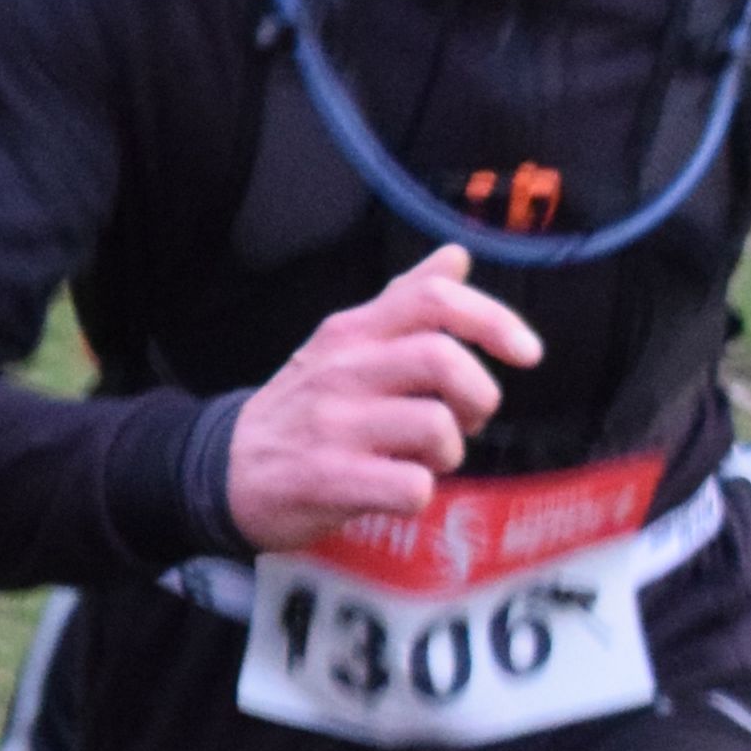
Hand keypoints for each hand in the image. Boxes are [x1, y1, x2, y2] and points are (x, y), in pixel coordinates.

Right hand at [221, 244, 546, 551]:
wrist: (223, 469)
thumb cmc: (302, 406)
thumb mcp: (342, 344)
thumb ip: (402, 301)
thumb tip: (457, 256)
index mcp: (352, 332)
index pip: (433, 300)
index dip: (494, 320)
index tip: (527, 353)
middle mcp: (343, 370)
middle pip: (442, 359)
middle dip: (478, 397)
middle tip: (466, 421)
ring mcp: (333, 425)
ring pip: (434, 426)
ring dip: (449, 453)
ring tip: (424, 461)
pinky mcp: (327, 480)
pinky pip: (411, 486)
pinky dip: (420, 494)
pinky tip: (399, 491)